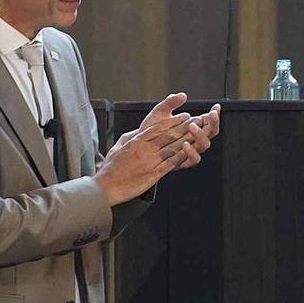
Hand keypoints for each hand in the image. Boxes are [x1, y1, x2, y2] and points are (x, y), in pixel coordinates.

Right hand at [96, 94, 216, 204]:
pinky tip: (189, 151)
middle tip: (196, 120)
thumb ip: (130, 137)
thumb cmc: (111, 168)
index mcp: (136, 141)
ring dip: (186, 139)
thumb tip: (137, 131)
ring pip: (171, 148)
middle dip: (184, 127)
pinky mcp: (153, 174)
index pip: (158, 128)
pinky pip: (170, 164)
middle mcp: (144, 149)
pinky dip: (181, 157)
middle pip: (168, 135)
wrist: (106, 186)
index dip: (173, 121)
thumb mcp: (118, 146)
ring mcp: (150, 161)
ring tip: (197, 133)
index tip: (183, 116)